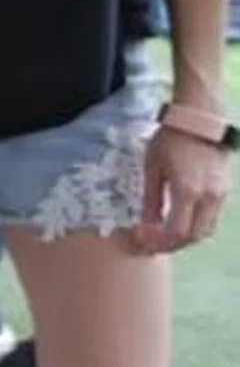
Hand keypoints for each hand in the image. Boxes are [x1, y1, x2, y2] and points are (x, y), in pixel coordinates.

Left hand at [133, 127, 231, 254]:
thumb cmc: (170, 140)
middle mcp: (208, 197)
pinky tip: (178, 222)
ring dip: (185, 238)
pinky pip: (211, 218)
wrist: (199, 121)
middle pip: (194, 237)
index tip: (142, 242)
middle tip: (151, 245)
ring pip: (206, 230)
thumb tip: (145, 226)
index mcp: (187, 191)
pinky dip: (195, 226)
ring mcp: (220, 195)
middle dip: (172, 245)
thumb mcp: (152, 168)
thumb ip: (150, 200)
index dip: (159, 243)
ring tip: (162, 236)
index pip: (177, 232)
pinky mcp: (224, 191)